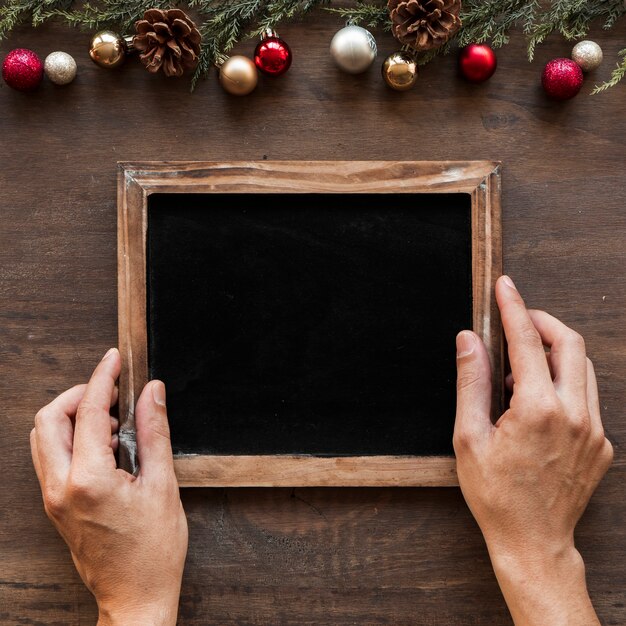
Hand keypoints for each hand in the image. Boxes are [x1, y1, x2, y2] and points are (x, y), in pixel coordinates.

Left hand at [30, 349, 187, 625]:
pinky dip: (72, 438)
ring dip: (73, 416)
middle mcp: (60, 487)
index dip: (103, 378)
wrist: (135, 596)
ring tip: (114, 422)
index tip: (113, 359)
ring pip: (44, 437)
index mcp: (88, 480)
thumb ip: (155, 432)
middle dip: (79, 394)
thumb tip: (152, 393)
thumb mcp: (163, 485)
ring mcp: (53, 498)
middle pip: (49, 419)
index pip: (89, 411)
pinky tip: (107, 446)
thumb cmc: (153, 550)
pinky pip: (52, 457)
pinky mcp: (56, 506)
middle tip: (112, 391)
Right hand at [454, 276, 612, 625]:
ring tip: (519, 370)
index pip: (526, 341)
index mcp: (537, 409)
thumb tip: (469, 340)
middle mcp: (574, 414)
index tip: (505, 286)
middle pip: (569, 342)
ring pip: (582, 366)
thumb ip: (471, 382)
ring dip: (553, 352)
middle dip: (542, 321)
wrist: (533, 541)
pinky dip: (562, 382)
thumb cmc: (495, 494)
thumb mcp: (469, 436)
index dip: (513, 307)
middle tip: (516, 320)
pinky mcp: (602, 443)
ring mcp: (594, 429)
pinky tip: (536, 401)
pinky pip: (586, 395)